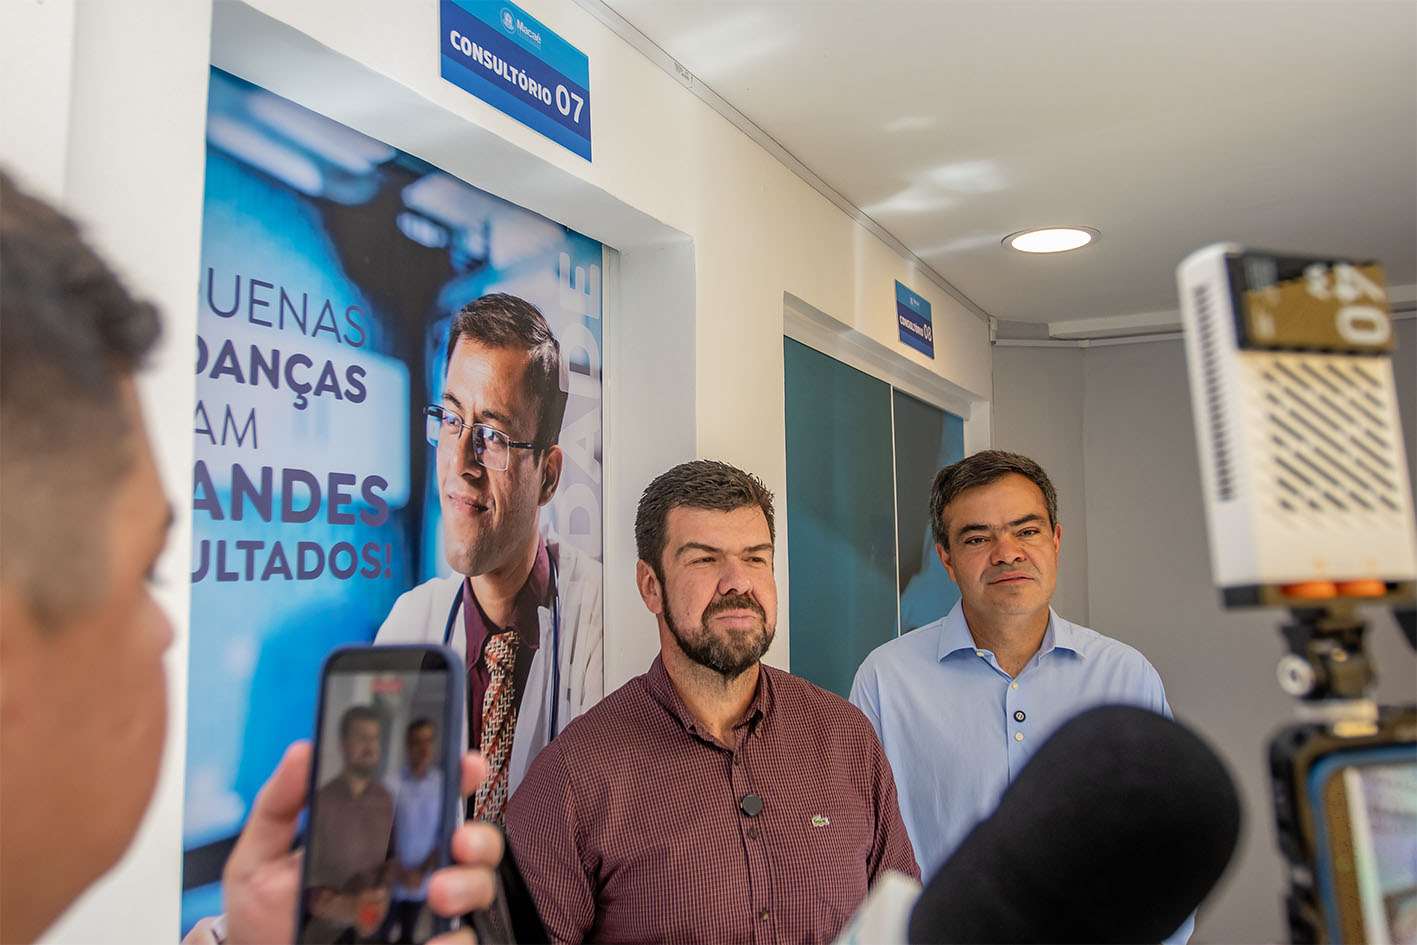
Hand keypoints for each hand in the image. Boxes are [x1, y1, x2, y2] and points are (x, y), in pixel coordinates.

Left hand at [221, 744, 503, 943]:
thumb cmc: (265, 916)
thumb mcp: (260, 857)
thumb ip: (280, 804)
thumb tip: (303, 751)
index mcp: (384, 839)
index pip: (434, 801)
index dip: (459, 777)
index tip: (465, 765)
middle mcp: (413, 872)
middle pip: (473, 841)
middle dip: (479, 835)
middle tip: (457, 840)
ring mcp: (423, 913)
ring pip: (480, 887)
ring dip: (470, 883)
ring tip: (438, 893)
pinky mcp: (425, 944)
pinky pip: (464, 940)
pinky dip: (459, 939)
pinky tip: (439, 938)